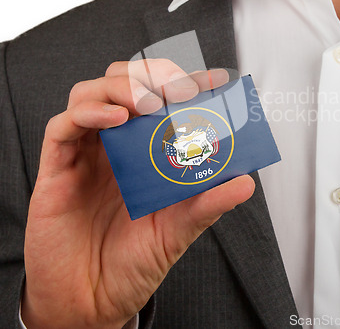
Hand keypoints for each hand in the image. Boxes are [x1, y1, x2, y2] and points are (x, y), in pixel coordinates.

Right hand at [22, 60, 254, 328]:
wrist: (92, 300)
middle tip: (179, 88)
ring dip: (122, 87)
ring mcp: (86, 152)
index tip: (216, 79)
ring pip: (91, 92)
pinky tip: (115, 119)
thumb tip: (246, 182)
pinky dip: (88, 113)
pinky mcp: (57, 167)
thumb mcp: (179, 229)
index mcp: (145, 150)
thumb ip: (208, 203)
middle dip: (153, 75)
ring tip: (149, 103)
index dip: (188, 83)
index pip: (164, 100)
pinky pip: (63, 126)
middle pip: (125, 83)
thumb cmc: (133, 260)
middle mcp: (116, 144)